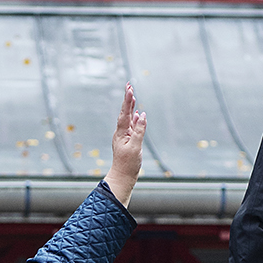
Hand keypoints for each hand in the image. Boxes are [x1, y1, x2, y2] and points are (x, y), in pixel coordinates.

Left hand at [102, 83, 147, 206]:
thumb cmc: (128, 164)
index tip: (130, 89)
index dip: (127, 101)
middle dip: (127, 99)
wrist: (123, 177)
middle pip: (124, 113)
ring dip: (130, 106)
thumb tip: (142, 115)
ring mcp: (124, 136)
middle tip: (129, 86)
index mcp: (121, 133)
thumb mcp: (135, 147)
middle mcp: (121, 133)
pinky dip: (134, 118)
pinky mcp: (128, 141)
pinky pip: (131, 126)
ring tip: (132, 95)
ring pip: (128, 118)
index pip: (125, 113)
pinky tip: (137, 114)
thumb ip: (139, 131)